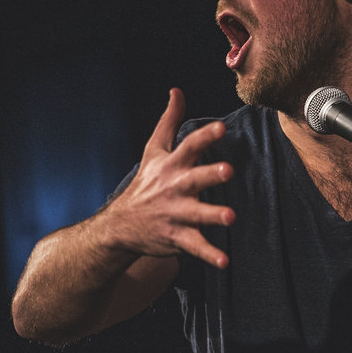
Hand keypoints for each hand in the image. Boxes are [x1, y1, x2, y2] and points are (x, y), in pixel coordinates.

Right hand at [106, 88, 235, 266]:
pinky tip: (224, 262)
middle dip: (210, 175)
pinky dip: (209, 256)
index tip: (222, 128)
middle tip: (228, 170)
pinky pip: (195, 247)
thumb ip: (169, 121)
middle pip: (194, 179)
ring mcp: (175, 213)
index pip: (188, 147)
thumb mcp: (154, 150)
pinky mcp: (177, 237)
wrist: (120, 225)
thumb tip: (177, 90)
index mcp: (171, 166)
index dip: (205, 137)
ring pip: (197, 215)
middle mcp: (174, 188)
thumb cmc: (145, 183)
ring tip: (231, 217)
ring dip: (213, 216)